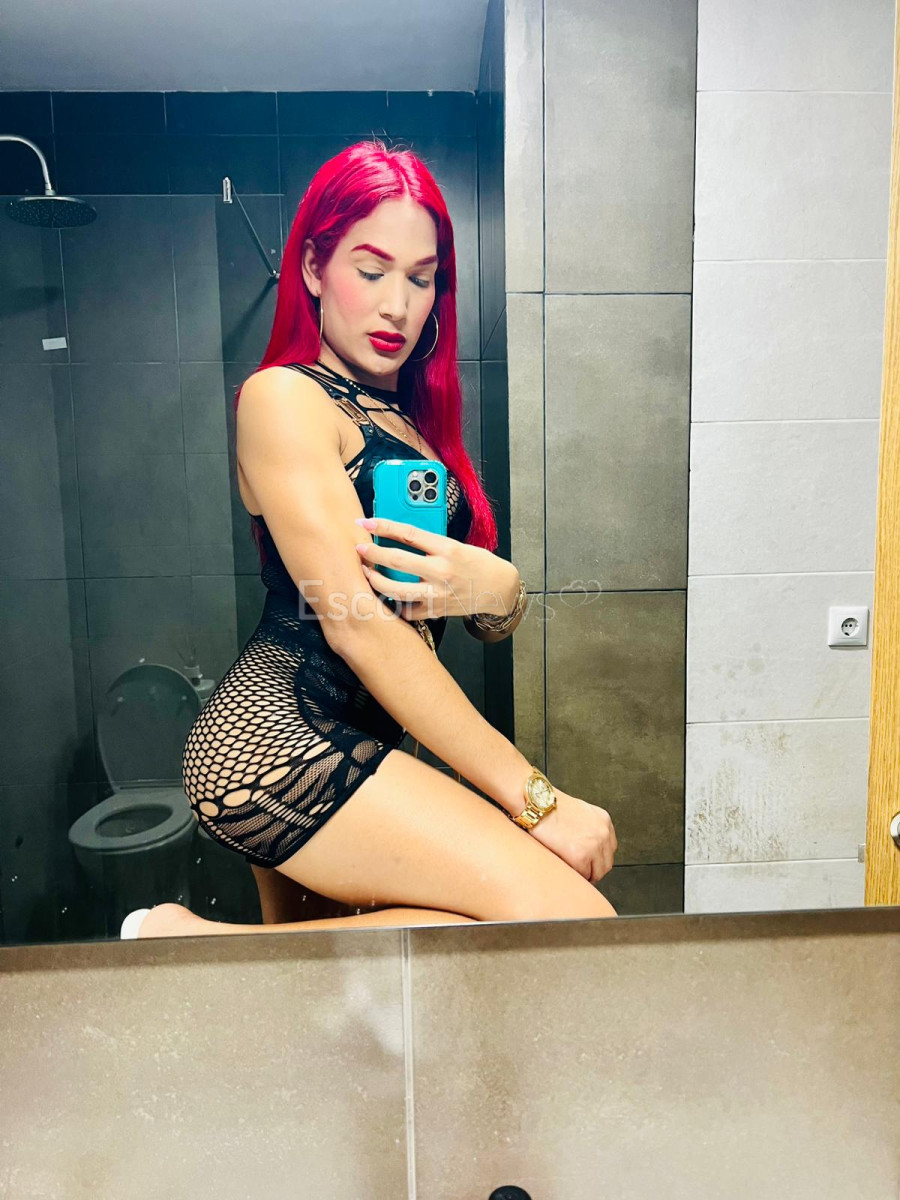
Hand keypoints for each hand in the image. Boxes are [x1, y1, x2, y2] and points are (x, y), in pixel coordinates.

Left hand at [353, 515, 519, 621]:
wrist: (499, 589)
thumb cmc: (478, 563)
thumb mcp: (457, 545)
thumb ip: (430, 543)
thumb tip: (398, 536)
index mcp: (447, 549)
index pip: (408, 534)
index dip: (383, 526)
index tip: (366, 522)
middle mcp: (441, 572)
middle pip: (396, 561)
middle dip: (372, 554)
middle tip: (359, 548)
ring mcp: (437, 594)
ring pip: (395, 590)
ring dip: (376, 581)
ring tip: (367, 573)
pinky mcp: (435, 611)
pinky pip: (406, 610)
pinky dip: (394, 604)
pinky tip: (386, 597)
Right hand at [525, 789, 617, 883]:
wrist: (536, 803)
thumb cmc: (549, 806)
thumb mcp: (578, 811)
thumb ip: (588, 827)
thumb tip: (586, 844)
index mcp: (603, 820)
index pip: (609, 848)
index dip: (598, 858)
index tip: (589, 862)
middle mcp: (603, 833)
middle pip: (606, 863)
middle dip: (593, 869)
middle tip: (580, 871)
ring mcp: (594, 845)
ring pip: (597, 873)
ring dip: (585, 874)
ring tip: (571, 870)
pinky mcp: (580, 856)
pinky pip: (582, 875)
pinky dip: (574, 874)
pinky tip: (565, 867)